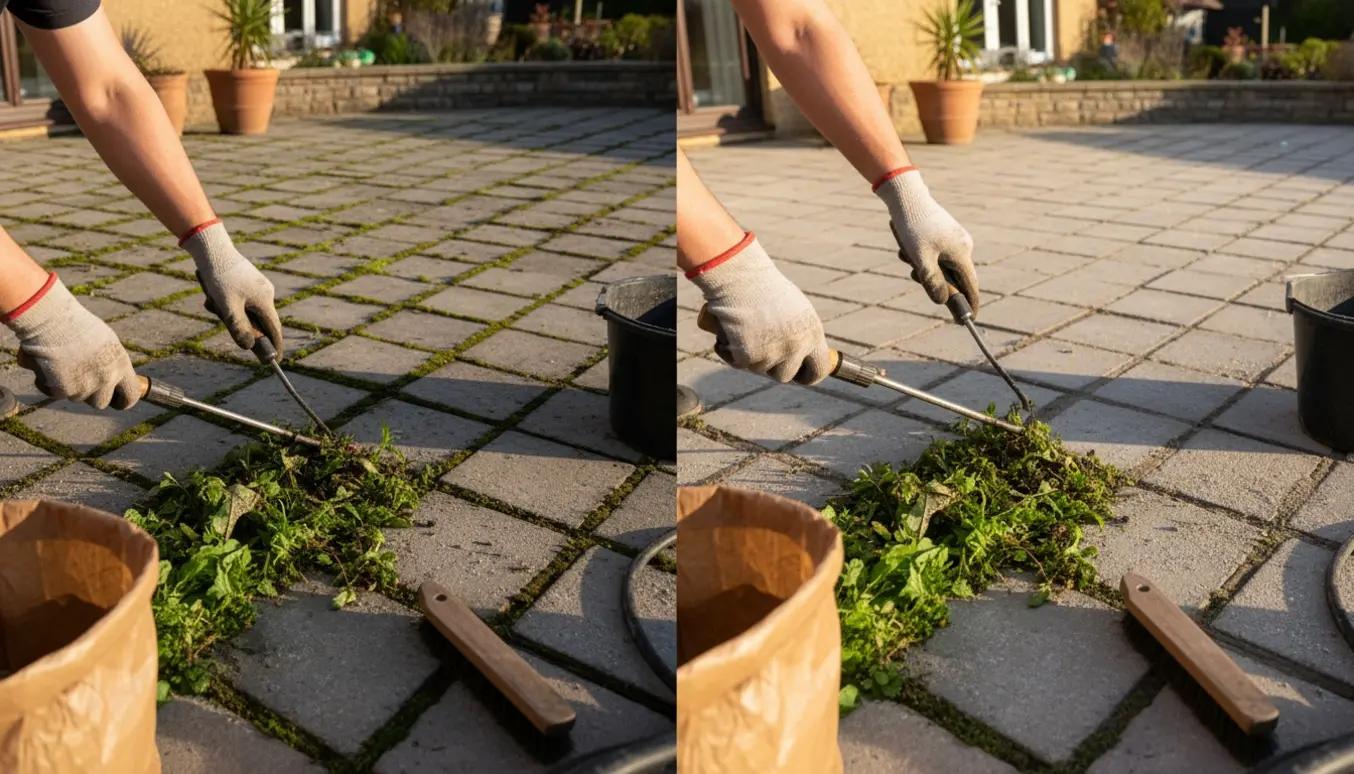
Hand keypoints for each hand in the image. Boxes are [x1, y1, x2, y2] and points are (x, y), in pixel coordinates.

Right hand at [4, 276, 140, 408]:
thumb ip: (111, 363)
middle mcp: (106, 378)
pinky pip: (54, 394)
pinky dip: (47, 384)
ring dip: (68, 386)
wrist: (50, 318)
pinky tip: (45, 365)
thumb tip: (113, 380)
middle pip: (101, 402)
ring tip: (61, 364)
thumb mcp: (105, 342)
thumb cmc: (75, 324)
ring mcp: (85, 386)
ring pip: (77, 398)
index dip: (123, 401)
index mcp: (121, 365)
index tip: (118, 403)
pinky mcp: (62, 390)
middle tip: (79, 381)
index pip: (131, 395)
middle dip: (90, 395)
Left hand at [181, 221, 283, 353]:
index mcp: (265, 300)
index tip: (276, 360)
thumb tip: (248, 346)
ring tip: (211, 300)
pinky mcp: (248, 279)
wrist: (212, 248)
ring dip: (228, 311)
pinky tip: (213, 293)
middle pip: (258, 320)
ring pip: (246, 309)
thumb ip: (239, 328)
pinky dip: (228, 301)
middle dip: (239, 323)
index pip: (274, 329)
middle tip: (221, 318)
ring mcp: (258, 285)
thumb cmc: (220, 278)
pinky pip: (241, 298)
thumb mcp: (227, 307)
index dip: (275, 346)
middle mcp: (266, 293)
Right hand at [686, 235, 831, 385]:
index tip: (798, 375)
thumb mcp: (794, 310)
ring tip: (744, 331)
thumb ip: (801, 334)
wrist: (740, 276)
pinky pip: (738, 363)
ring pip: (759, 369)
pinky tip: (728, 334)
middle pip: (786, 375)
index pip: (819, 369)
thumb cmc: (765, 287)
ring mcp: (773, 354)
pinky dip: (729, 352)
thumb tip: (802, 356)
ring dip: (750, 357)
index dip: (807, 375)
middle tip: (761, 353)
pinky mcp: (748, 356)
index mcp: (813, 333)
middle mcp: (796, 347)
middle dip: (773, 367)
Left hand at [875, 168, 978, 312]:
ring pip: (941, 265)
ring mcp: (955, 240)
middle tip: (915, 276)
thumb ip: (931, 281)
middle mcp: (963, 246)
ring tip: (906, 253)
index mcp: (962, 254)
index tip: (969, 320)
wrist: (907, 197)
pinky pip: (936, 254)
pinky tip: (907, 245)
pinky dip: (922, 256)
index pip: (971, 286)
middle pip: (954, 277)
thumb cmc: (914, 227)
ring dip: (922, 266)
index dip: (969, 304)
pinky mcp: (945, 234)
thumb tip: (942, 302)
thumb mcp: (920, 259)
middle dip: (934, 280)